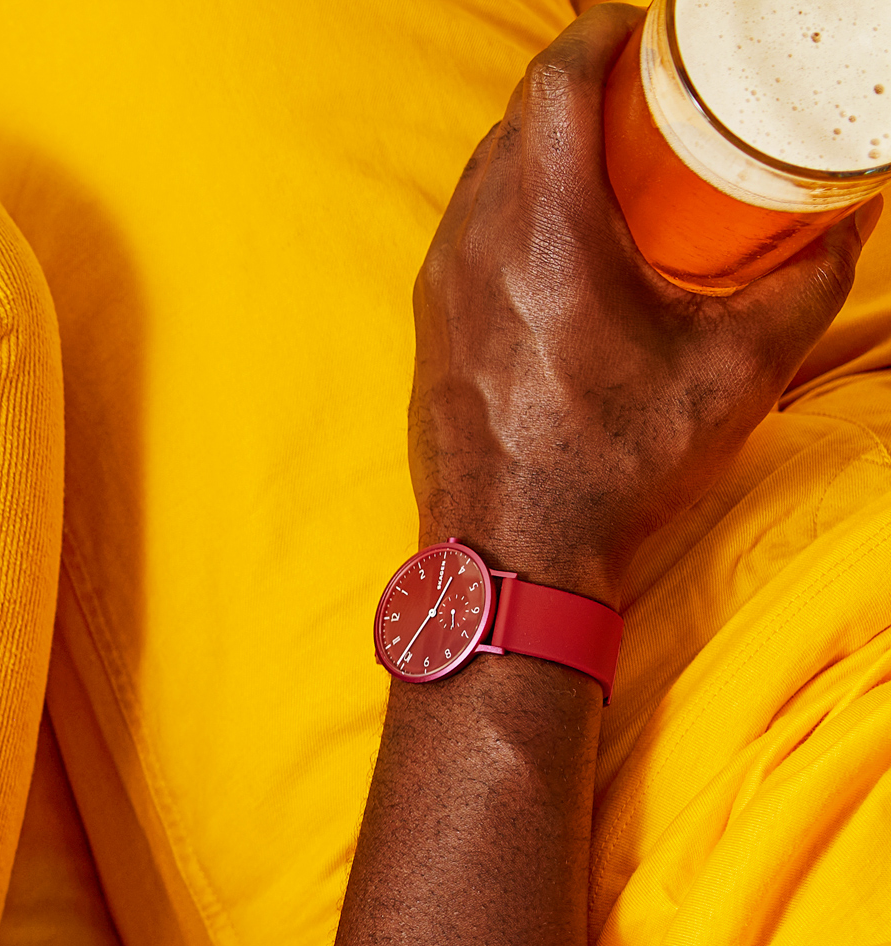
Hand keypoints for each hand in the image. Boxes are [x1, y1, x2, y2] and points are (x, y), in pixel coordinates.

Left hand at [410, 2, 874, 606]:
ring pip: (487, 171)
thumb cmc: (616, 469)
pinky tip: (563, 224)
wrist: (511, 561)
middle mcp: (477, 242)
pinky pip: (468, 224)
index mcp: (546, 231)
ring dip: (544, 144)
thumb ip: (806, 284)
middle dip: (581, 87)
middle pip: (519, 119)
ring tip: (611, 151)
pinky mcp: (429, 320)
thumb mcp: (739, 369)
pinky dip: (514, 200)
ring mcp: (441, 282)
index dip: (598, 35)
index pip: (554, 84)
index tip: (642, 28)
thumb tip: (850, 223)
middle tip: (647, 90)